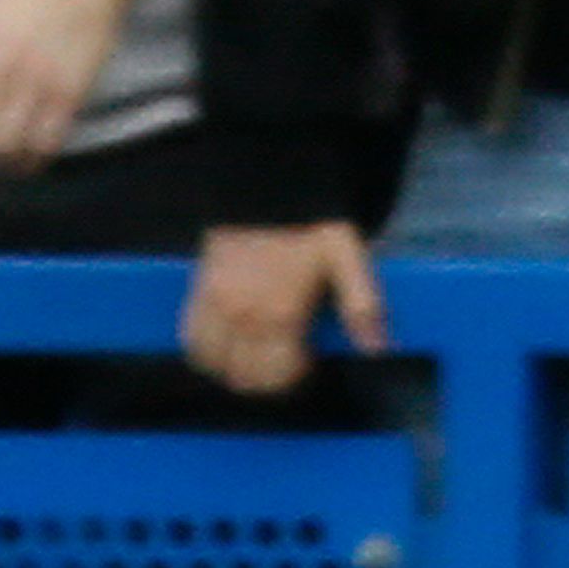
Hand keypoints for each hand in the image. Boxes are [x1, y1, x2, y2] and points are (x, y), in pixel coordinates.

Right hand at [182, 219, 385, 396]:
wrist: (264, 188)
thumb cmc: (308, 225)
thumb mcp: (347, 258)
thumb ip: (362, 306)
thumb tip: (377, 348)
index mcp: (281, 313)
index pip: (276, 377)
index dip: (293, 378)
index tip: (305, 362)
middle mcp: (242, 316)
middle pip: (242, 378)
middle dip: (265, 379)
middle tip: (283, 360)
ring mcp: (214, 305)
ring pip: (212, 364)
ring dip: (232, 368)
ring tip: (254, 354)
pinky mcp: (197, 293)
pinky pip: (191, 339)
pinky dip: (206, 349)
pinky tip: (228, 341)